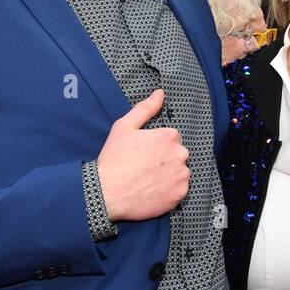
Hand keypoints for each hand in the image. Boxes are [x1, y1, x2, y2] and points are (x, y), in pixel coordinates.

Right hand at [95, 89, 189, 221]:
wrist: (107, 192)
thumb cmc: (114, 158)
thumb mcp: (124, 127)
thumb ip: (145, 108)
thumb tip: (160, 93)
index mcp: (169, 136)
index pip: (172, 139)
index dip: (156, 146)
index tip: (143, 154)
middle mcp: (181, 155)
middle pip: (177, 155)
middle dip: (165, 160)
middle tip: (144, 167)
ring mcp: (182, 176)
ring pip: (179, 173)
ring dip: (169, 175)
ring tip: (147, 180)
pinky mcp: (180, 195)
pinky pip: (179, 190)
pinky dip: (169, 191)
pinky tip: (152, 191)